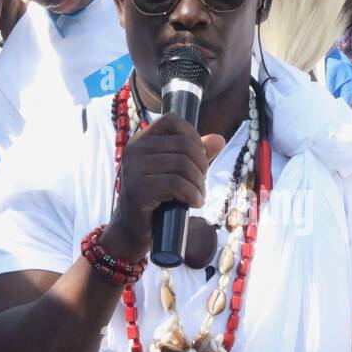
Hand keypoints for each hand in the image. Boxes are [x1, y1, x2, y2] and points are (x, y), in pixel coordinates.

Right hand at [103, 116, 225, 258]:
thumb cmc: (156, 201)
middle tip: (201, 184)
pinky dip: (192, 194)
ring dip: (198, 183)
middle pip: (183, 144)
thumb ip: (196, 155)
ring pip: (182, 164)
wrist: (132, 231)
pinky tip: (194, 203)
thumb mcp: (177, 174)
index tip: (200, 157)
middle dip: (201, 165)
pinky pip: (176, 184)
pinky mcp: (139, 189)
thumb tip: (219, 139)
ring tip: (197, 195)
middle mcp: (134, 150)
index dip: (193, 135)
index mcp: (141, 141)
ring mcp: (134, 169)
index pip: (171, 120)